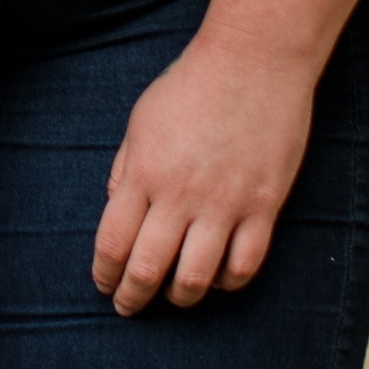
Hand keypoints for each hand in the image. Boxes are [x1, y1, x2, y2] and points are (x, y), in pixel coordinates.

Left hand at [90, 31, 318, 314]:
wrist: (254, 61)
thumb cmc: (191, 85)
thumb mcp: (141, 120)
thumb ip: (125, 168)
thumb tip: (113, 208)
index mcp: (144, 173)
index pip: (113, 243)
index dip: (105, 274)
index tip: (103, 285)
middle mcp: (181, 195)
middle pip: (148, 268)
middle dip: (132, 297)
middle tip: (128, 307)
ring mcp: (226, 204)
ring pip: (196, 279)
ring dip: (179, 297)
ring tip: (173, 295)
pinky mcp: (264, 207)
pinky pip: (244, 265)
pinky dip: (226, 282)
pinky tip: (216, 278)